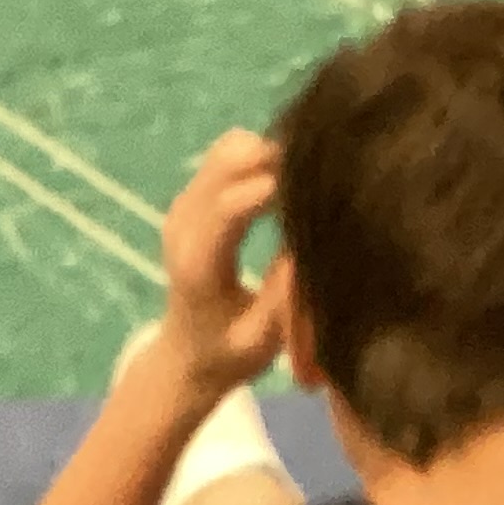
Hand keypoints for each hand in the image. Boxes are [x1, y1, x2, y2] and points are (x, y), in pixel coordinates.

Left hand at [153, 129, 290, 398]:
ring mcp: (183, 206)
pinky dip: (257, 155)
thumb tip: (311, 246)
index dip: (272, 188)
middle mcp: (183, 225)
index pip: (229, 207)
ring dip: (267, 153)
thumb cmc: (230, 354)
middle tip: (320, 176)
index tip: (316, 186)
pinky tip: (283, 178)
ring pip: (226, 149)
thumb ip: (284, 295)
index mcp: (198, 264)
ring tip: (303, 178)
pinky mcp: (191, 198)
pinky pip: (225, 155)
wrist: (186, 355)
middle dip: (276, 159)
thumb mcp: (263, 339)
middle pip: (226, 162)